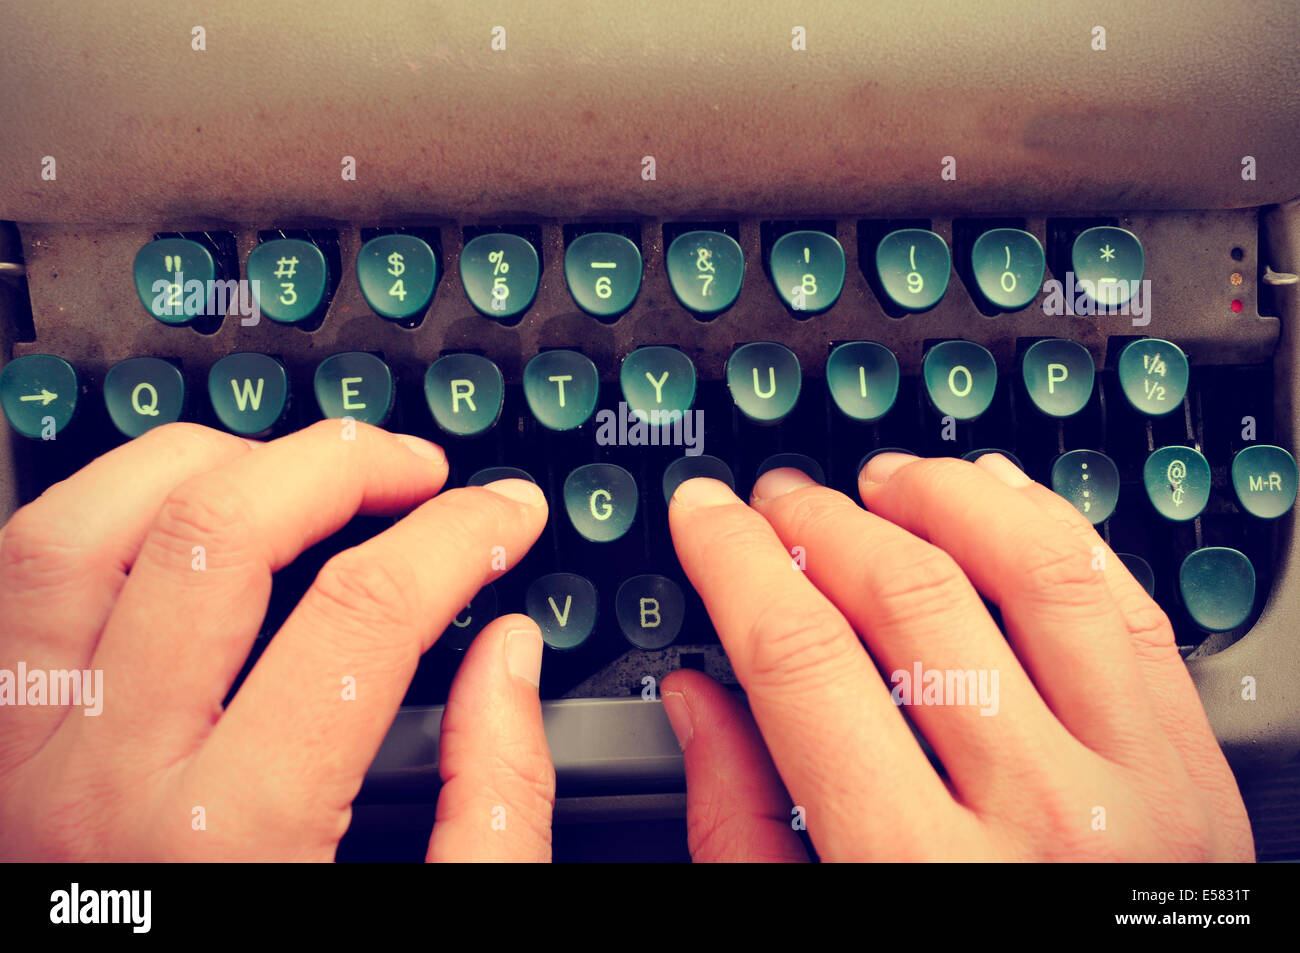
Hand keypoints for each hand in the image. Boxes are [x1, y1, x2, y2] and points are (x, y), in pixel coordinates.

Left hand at [0, 422, 554, 860]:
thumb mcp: (421, 933)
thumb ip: (494, 808)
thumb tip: (513, 658)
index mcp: (234, 841)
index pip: (366, 614)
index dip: (460, 537)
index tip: (503, 518)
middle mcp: (103, 786)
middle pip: (220, 536)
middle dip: (344, 468)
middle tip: (416, 473)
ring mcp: (15, 761)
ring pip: (89, 527)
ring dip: (211, 462)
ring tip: (295, 469)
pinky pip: (15, 577)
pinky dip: (101, 509)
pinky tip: (174, 513)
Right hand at [661, 453, 1253, 861]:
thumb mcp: (812, 934)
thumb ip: (740, 826)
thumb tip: (698, 699)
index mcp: (919, 873)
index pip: (803, 660)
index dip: (736, 561)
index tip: (706, 515)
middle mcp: (1042, 820)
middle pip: (911, 600)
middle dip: (821, 523)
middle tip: (776, 501)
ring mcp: (1140, 787)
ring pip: (1035, 571)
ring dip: (944, 499)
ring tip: (883, 480)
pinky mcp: (1194, 770)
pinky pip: (1128, 607)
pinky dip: (1055, 531)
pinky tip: (996, 498)